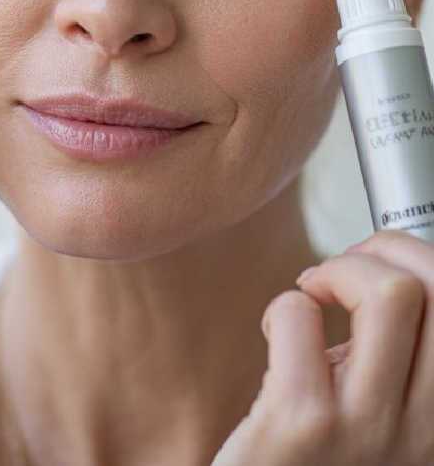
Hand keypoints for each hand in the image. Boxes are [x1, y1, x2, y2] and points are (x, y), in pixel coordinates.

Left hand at [211, 229, 433, 465]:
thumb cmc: (320, 465)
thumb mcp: (383, 420)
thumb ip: (401, 366)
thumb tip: (399, 273)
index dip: (419, 258)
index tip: (380, 268)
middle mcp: (427, 430)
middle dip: (381, 251)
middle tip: (339, 278)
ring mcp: (369, 428)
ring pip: (390, 292)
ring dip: (338, 271)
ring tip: (313, 299)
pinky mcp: (302, 422)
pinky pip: (299, 315)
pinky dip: (284, 307)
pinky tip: (276, 336)